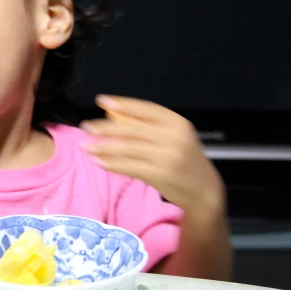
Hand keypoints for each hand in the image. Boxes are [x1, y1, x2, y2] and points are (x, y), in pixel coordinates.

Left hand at [81, 95, 224, 214]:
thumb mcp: (173, 136)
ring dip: (104, 146)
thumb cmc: (183, 159)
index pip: (146, 108)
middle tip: (87, 126)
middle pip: (133, 128)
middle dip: (106, 126)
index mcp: (177, 122)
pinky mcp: (161, 175)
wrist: (204, 189)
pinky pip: (130, 167)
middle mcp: (174, 137)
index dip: (123, 103)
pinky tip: (99, 161)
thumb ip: (148, 125)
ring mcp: (168, 157)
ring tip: (86, 145)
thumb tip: (114, 114)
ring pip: (128, 148)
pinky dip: (112, 164)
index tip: (102, 100)